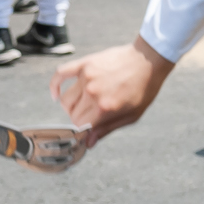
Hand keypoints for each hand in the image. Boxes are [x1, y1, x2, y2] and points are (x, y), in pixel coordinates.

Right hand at [52, 38, 175, 139]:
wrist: (149, 60)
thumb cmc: (143, 89)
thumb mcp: (132, 115)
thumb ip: (107, 129)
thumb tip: (88, 143)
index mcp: (104, 108)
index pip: (79, 126)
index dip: (82, 130)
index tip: (87, 129)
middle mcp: (92, 93)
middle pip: (71, 113)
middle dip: (78, 118)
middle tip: (90, 115)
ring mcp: (86, 77)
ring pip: (65, 98)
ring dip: (70, 106)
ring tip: (81, 104)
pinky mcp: (84, 64)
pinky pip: (60, 74)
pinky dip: (54, 85)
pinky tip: (55, 94)